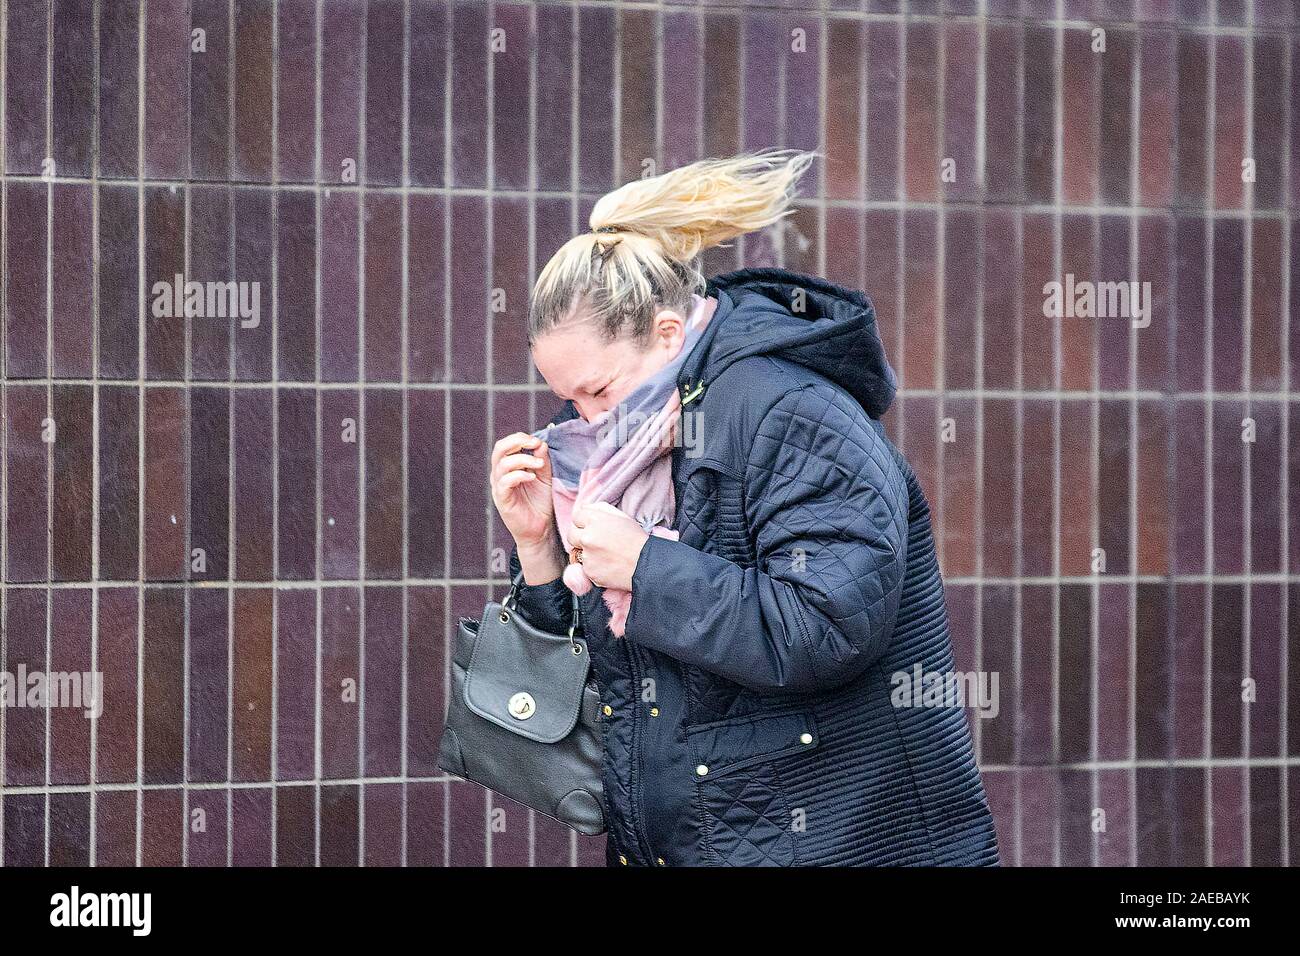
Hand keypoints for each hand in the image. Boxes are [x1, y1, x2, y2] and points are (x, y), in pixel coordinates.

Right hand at [490, 431, 554, 548]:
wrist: (540, 529)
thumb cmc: (540, 503)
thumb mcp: (544, 477)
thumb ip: (542, 460)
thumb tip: (540, 443)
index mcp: (508, 467)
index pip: (506, 445)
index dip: (520, 438)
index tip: (537, 441)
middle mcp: (500, 475)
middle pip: (499, 449)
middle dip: (517, 442)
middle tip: (534, 444)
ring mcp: (499, 487)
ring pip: (502, 464)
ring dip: (523, 459)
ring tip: (539, 464)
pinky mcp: (502, 500)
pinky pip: (504, 482)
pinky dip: (519, 475)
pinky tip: (532, 477)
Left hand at [569, 502, 649, 591]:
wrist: (647, 565)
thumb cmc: (637, 540)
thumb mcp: (621, 517)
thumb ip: (601, 510)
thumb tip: (585, 508)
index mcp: (595, 519)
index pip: (576, 516)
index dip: (584, 522)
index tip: (591, 527)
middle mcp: (588, 536)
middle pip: (571, 534)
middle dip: (580, 537)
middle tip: (596, 542)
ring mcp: (587, 555)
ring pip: (578, 552)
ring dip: (587, 553)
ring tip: (606, 555)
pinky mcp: (589, 572)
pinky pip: (585, 568)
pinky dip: (594, 567)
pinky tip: (608, 565)